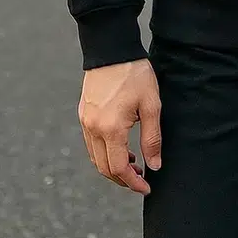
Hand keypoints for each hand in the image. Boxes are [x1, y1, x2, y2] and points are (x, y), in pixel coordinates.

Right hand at [78, 58, 162, 194]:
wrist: (112, 49)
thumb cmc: (135, 74)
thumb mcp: (151, 105)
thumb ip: (152, 138)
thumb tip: (154, 166)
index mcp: (110, 129)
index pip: (118, 168)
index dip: (133, 183)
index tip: (146, 187)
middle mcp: (93, 129)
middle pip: (104, 168)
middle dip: (122, 179)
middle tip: (140, 178)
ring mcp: (85, 122)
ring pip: (95, 157)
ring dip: (112, 166)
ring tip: (133, 161)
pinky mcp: (83, 113)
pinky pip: (91, 143)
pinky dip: (104, 152)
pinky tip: (120, 145)